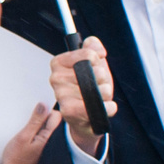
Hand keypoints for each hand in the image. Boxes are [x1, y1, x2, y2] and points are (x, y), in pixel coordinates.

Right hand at [0, 104, 62, 163]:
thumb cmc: (16, 160)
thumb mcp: (23, 137)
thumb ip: (35, 121)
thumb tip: (43, 105)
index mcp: (49, 137)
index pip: (56, 116)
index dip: (45, 111)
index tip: (34, 113)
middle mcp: (52, 142)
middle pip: (52, 122)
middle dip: (41, 119)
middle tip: (27, 123)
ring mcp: (48, 147)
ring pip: (46, 129)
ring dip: (36, 127)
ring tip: (25, 133)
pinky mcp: (42, 151)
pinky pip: (42, 137)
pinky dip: (34, 135)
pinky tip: (25, 141)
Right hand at [50, 38, 115, 152]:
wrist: (86, 116)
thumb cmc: (89, 89)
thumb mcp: (94, 64)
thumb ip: (93, 48)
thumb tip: (95, 46)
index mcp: (58, 63)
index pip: (88, 54)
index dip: (97, 61)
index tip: (93, 68)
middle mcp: (55, 78)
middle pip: (96, 72)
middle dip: (103, 80)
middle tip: (94, 86)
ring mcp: (61, 95)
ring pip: (100, 89)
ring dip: (106, 94)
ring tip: (96, 98)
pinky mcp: (69, 111)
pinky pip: (99, 106)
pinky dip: (108, 108)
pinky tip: (103, 108)